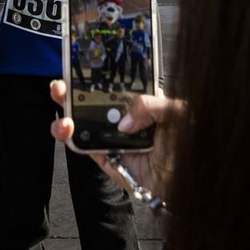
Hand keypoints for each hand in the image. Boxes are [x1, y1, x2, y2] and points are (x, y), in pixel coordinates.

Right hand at [48, 79, 180, 199]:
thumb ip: (150, 105)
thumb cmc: (187, 146)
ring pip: (80, 121)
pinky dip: (70, 136)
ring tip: (62, 108)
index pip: (114, 83)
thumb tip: (123, 122)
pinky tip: (67, 127)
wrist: (185, 184)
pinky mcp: (104, 156)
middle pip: (91, 99)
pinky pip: (82, 144)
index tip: (80, 65)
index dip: (96, 73)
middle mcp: (123, 117)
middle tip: (62, 84)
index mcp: (140, 102)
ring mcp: (111, 137)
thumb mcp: (177, 114)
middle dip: (71, 89)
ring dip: (65, 111)